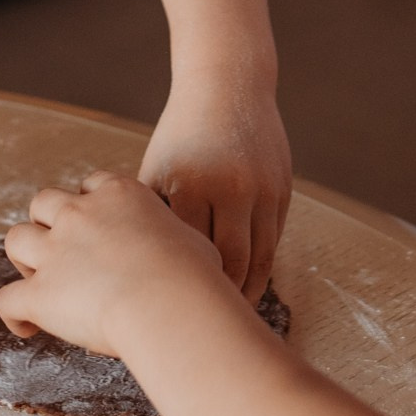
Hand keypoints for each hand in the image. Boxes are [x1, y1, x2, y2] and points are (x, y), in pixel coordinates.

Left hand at [0, 170, 229, 359]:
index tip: (96, 227)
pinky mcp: (40, 293)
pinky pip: (7, 299)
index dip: (89, 205)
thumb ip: (175, 242)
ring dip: (23, 259)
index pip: (92, 185)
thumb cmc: (195, 276)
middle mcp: (80, 214)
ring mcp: (55, 251)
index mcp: (119, 195)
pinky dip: (12, 314)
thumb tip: (190, 261)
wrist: (170, 302)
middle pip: (44, 202)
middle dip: (46, 224)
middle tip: (61, 253)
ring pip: (14, 239)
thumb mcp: (194, 241)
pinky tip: (28, 327)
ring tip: (39, 283)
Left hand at [139, 78, 291, 297]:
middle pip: (229, 264)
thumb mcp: (157, 169)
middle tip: (204, 330)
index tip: (171, 318)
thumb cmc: (180, 135)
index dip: (182, 290)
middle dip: (219, 301)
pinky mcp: (283, 190)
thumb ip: (150, 218)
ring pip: (259, 258)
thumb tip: (132, 274)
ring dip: (246, 291)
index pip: (188, 255)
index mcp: (190, 185)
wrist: (228, 86)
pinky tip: (246, 285)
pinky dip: (261, 266)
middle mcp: (231, 188)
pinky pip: (273, 240)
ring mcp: (263, 189)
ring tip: (229, 316)